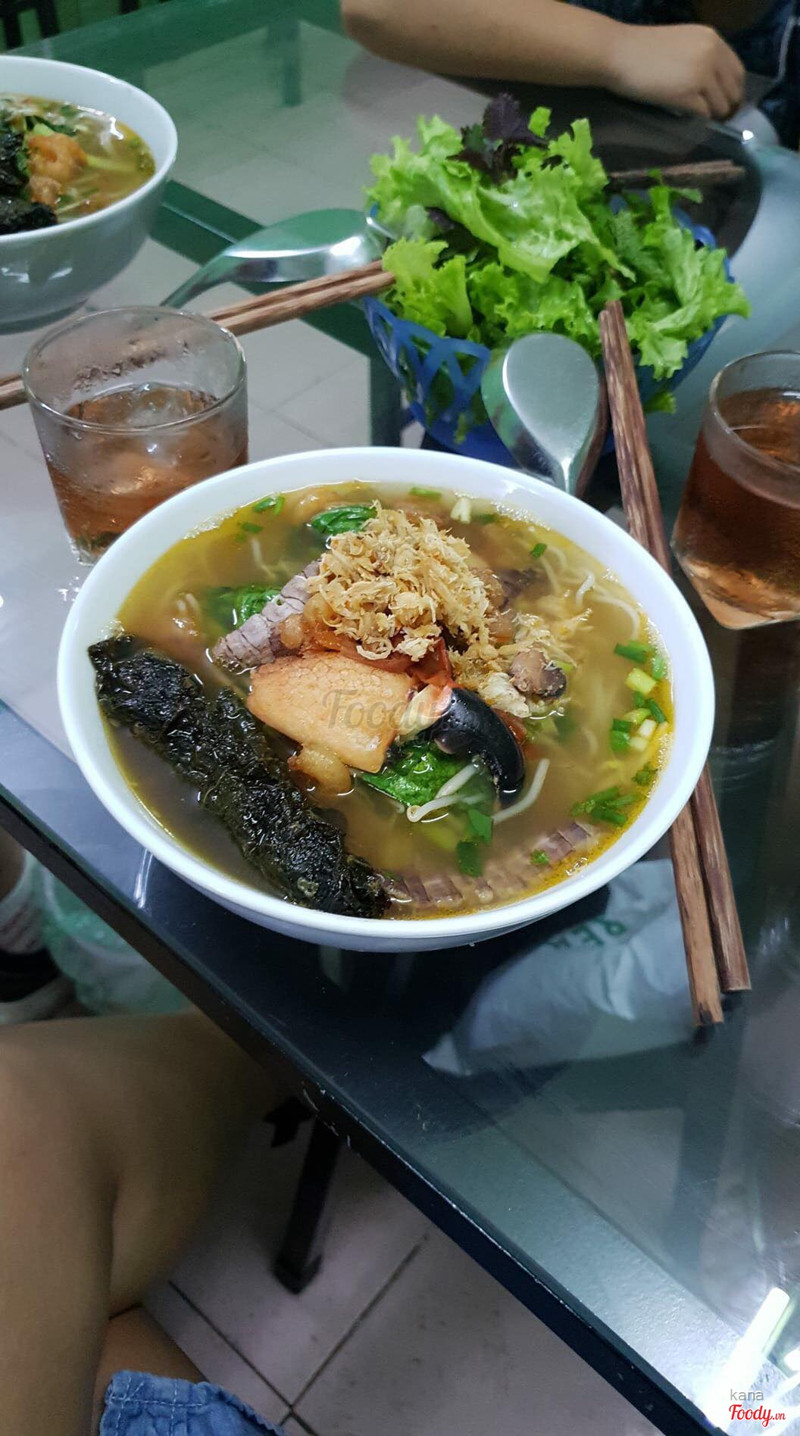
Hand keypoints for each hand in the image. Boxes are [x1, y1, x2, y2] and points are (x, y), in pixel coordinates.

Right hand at [605, 24, 745, 119]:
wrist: (618, 53)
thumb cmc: (643, 49)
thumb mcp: (682, 43)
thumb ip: (702, 57)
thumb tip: (714, 84)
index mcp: (713, 39)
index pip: (738, 71)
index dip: (733, 90)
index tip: (724, 101)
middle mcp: (712, 55)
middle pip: (732, 92)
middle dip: (724, 107)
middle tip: (712, 116)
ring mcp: (701, 75)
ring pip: (720, 106)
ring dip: (710, 115)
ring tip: (696, 116)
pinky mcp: (687, 95)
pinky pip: (703, 114)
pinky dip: (697, 120)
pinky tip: (685, 117)